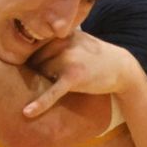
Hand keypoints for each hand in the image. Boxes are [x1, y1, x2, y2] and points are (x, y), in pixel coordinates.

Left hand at [22, 31, 141, 117]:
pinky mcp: (73, 77)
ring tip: (54, 83)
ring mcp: (68, 59)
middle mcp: (63, 43)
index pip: (34, 45)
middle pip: (34, 59)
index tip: (25, 62)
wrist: (121, 67)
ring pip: (40, 73)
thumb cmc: (94, 54)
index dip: (30, 55)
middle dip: (36, 69)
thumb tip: (27, 44)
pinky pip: (52, 91)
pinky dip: (40, 103)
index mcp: (61, 33)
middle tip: (47, 75)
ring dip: (41, 80)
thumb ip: (55, 40)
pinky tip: (28, 112)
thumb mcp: (76, 40)